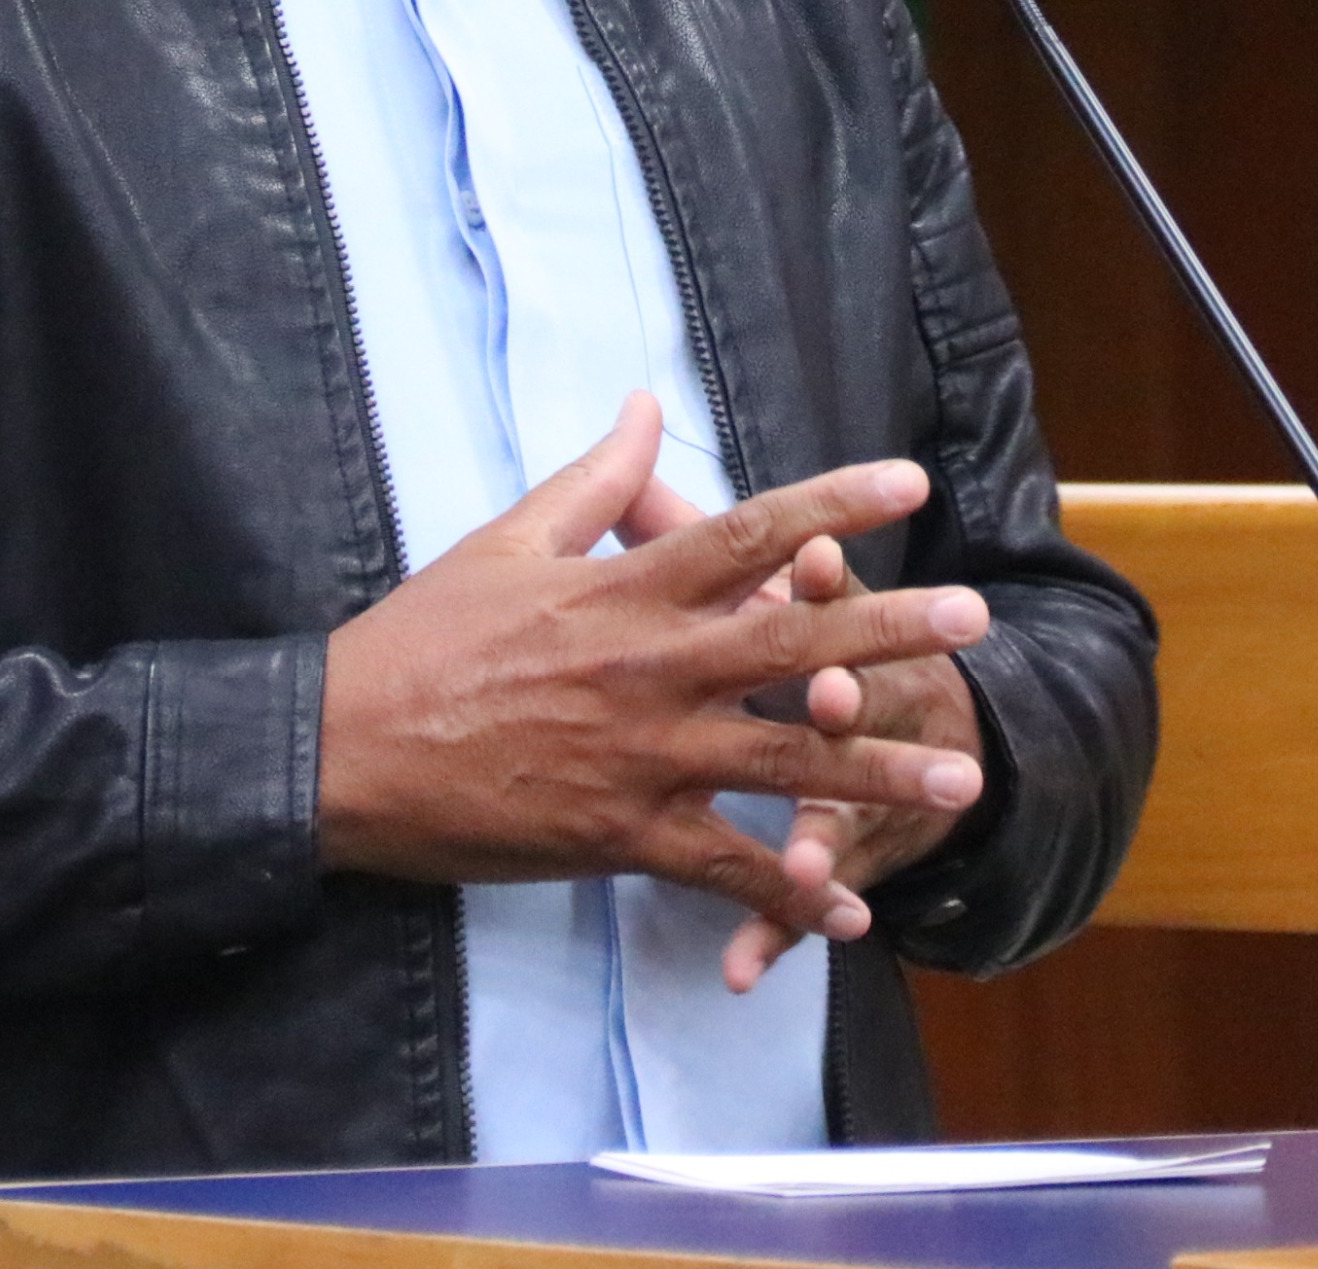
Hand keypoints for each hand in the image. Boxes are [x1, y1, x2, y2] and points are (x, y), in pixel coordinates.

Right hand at [317, 395, 989, 953]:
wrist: (344, 752)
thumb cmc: (422, 640)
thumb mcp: (504, 539)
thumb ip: (594, 480)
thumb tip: (647, 405)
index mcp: (626, 588)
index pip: (750, 533)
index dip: (835, 506)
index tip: (909, 486)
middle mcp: (650, 667)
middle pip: (791, 640)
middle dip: (890, 630)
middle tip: (974, 620)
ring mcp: (643, 757)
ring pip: (782, 759)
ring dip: (876, 769)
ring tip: (958, 778)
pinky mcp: (620, 835)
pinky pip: (726, 869)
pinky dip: (791, 892)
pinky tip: (851, 911)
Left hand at [713, 530, 984, 991]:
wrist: (947, 741)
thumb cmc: (843, 647)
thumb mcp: (778, 580)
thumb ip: (693, 516)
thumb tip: (633, 425)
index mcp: (821, 629)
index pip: (824, 595)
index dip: (825, 574)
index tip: (816, 557)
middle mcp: (848, 703)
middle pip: (850, 698)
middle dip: (846, 699)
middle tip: (834, 698)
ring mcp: (850, 785)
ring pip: (834, 806)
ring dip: (825, 827)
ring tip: (810, 861)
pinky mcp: (837, 854)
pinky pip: (799, 896)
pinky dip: (775, 929)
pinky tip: (742, 971)